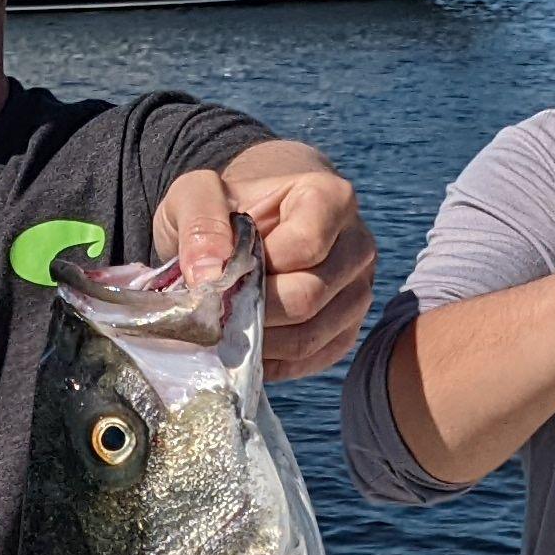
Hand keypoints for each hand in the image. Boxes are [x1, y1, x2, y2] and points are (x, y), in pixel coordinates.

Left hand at [158, 159, 377, 379]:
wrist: (250, 222)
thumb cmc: (226, 205)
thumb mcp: (198, 193)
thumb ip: (200, 223)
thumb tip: (209, 278)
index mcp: (331, 198)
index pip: (304, 246)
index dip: (256, 268)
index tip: (219, 272)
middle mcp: (356, 247)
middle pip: (308, 297)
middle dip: (251, 311)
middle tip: (212, 311)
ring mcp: (357, 293)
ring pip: (310, 336)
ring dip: (257, 342)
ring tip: (222, 328)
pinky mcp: (345, 331)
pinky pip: (310, 360)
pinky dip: (270, 361)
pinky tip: (241, 344)